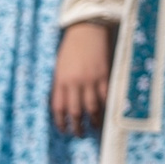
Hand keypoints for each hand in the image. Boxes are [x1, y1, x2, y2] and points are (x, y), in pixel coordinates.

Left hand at [51, 22, 114, 136]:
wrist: (86, 29)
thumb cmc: (71, 47)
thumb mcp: (60, 66)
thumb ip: (62, 84)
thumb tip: (65, 103)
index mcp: (60, 80)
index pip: (58, 108)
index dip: (61, 122)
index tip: (64, 129)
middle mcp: (74, 83)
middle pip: (75, 112)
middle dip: (77, 127)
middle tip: (79, 134)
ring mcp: (90, 80)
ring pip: (92, 108)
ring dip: (93, 121)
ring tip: (94, 127)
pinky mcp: (103, 75)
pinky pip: (105, 97)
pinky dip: (106, 108)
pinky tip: (106, 114)